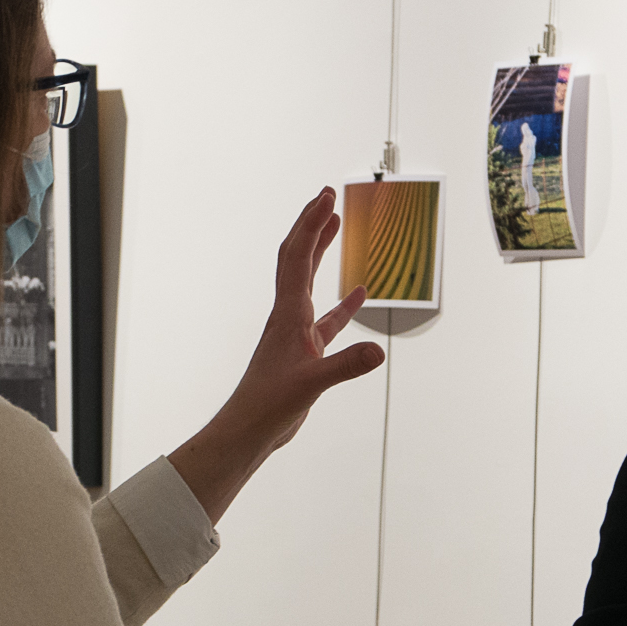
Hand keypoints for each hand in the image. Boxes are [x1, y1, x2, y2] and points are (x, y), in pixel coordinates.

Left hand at [169, 188, 385, 524]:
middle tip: (328, 197)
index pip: (298, 258)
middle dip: (313, 225)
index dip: (312, 225)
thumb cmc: (268, 406)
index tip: (327, 197)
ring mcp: (296, 332)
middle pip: (299, 258)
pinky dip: (343, 304)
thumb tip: (377, 350)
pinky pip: (327, 319)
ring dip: (323, 252)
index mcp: (288, 315)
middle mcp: (289, 316)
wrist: (249, 428)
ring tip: (337, 227)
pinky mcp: (305, 352)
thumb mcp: (312, 384)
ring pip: (311, 282)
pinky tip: (359, 296)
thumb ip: (346, 365)